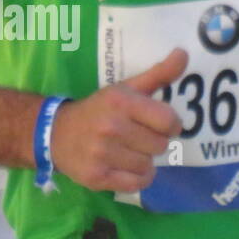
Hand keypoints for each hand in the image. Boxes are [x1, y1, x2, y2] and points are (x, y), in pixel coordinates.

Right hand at [52, 48, 185, 191]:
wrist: (54, 133)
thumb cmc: (99, 109)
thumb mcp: (126, 88)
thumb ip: (159, 73)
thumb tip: (184, 54)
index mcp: (122, 103)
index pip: (169, 121)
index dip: (172, 124)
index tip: (163, 124)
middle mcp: (111, 128)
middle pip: (161, 145)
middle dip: (156, 141)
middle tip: (140, 137)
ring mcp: (102, 155)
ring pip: (149, 165)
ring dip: (145, 160)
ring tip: (130, 151)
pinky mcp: (95, 177)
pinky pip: (136, 184)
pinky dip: (138, 178)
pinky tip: (127, 167)